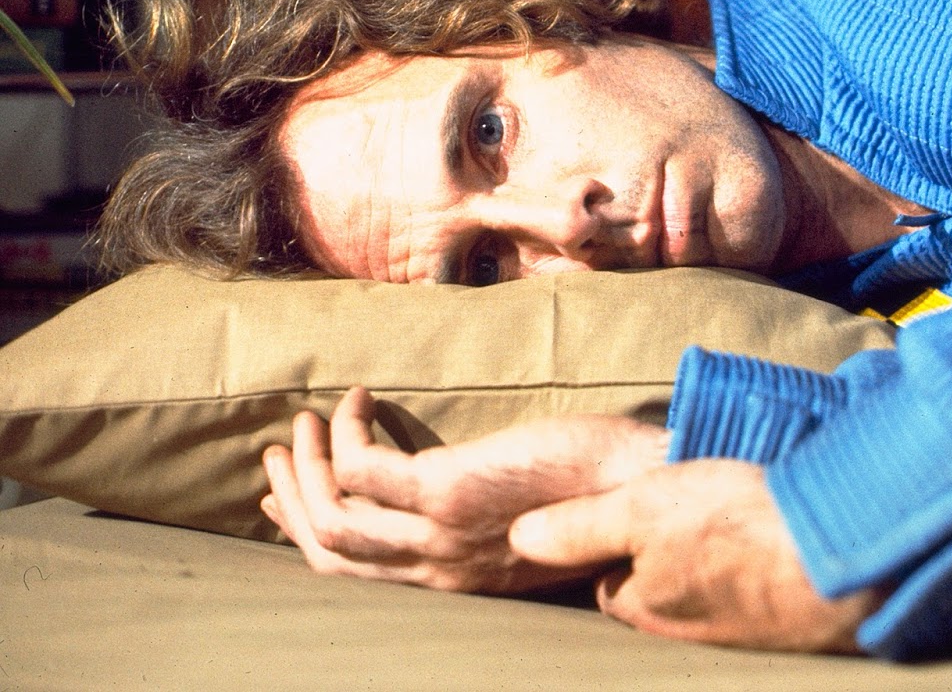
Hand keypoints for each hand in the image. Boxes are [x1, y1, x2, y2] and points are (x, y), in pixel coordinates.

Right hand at [261, 386, 667, 593]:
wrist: (649, 483)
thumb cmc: (609, 491)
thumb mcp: (536, 522)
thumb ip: (489, 521)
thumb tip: (460, 495)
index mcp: (459, 578)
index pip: (361, 576)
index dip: (314, 536)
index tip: (289, 499)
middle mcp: (442, 568)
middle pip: (331, 553)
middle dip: (293, 503)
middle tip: (275, 456)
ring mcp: (442, 533)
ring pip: (334, 514)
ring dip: (306, 467)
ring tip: (304, 424)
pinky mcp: (449, 491)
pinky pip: (362, 467)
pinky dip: (348, 433)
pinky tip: (360, 400)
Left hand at [508, 459, 880, 653]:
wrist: (843, 564)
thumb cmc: (739, 529)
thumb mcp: (644, 508)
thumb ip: (580, 525)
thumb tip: (520, 537)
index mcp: (642, 602)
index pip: (606, 572)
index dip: (614, 533)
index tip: (637, 504)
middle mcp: (682, 630)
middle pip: (657, 583)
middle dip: (668, 550)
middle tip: (694, 505)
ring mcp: (734, 633)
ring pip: (707, 589)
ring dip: (717, 557)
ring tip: (737, 518)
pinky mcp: (783, 624)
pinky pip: (754, 590)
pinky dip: (759, 566)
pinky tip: (775, 539)